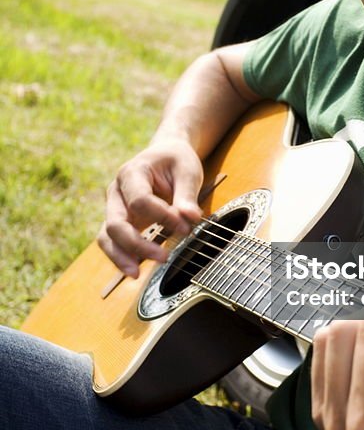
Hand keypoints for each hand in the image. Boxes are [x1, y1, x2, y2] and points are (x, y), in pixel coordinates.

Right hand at [97, 138, 202, 276]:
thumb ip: (187, 194)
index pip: (140, 200)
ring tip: (136, 274)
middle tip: (163, 257)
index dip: (162, 217)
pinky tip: (135, 270)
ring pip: (107, 236)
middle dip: (137, 244)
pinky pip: (112, 242)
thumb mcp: (187, 170)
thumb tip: (191, 218)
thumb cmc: (176, 161)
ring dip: (121, 257)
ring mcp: (115, 207)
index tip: (186, 227)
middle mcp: (117, 191)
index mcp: (132, 172)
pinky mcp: (120, 221)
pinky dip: (121, 257)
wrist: (166, 155)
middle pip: (115, 222)